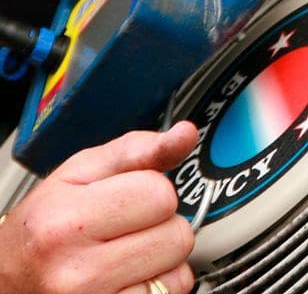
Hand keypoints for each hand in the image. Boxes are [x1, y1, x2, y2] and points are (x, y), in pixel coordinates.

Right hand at [0, 123, 197, 293]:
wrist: (6, 281)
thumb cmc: (43, 226)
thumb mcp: (78, 174)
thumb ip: (136, 150)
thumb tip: (184, 135)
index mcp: (66, 221)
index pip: (160, 194)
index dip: (152, 189)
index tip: (130, 196)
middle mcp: (75, 270)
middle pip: (176, 235)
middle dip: (161, 224)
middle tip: (126, 228)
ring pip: (179, 269)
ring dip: (162, 258)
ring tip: (126, 253)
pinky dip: (159, 285)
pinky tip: (127, 278)